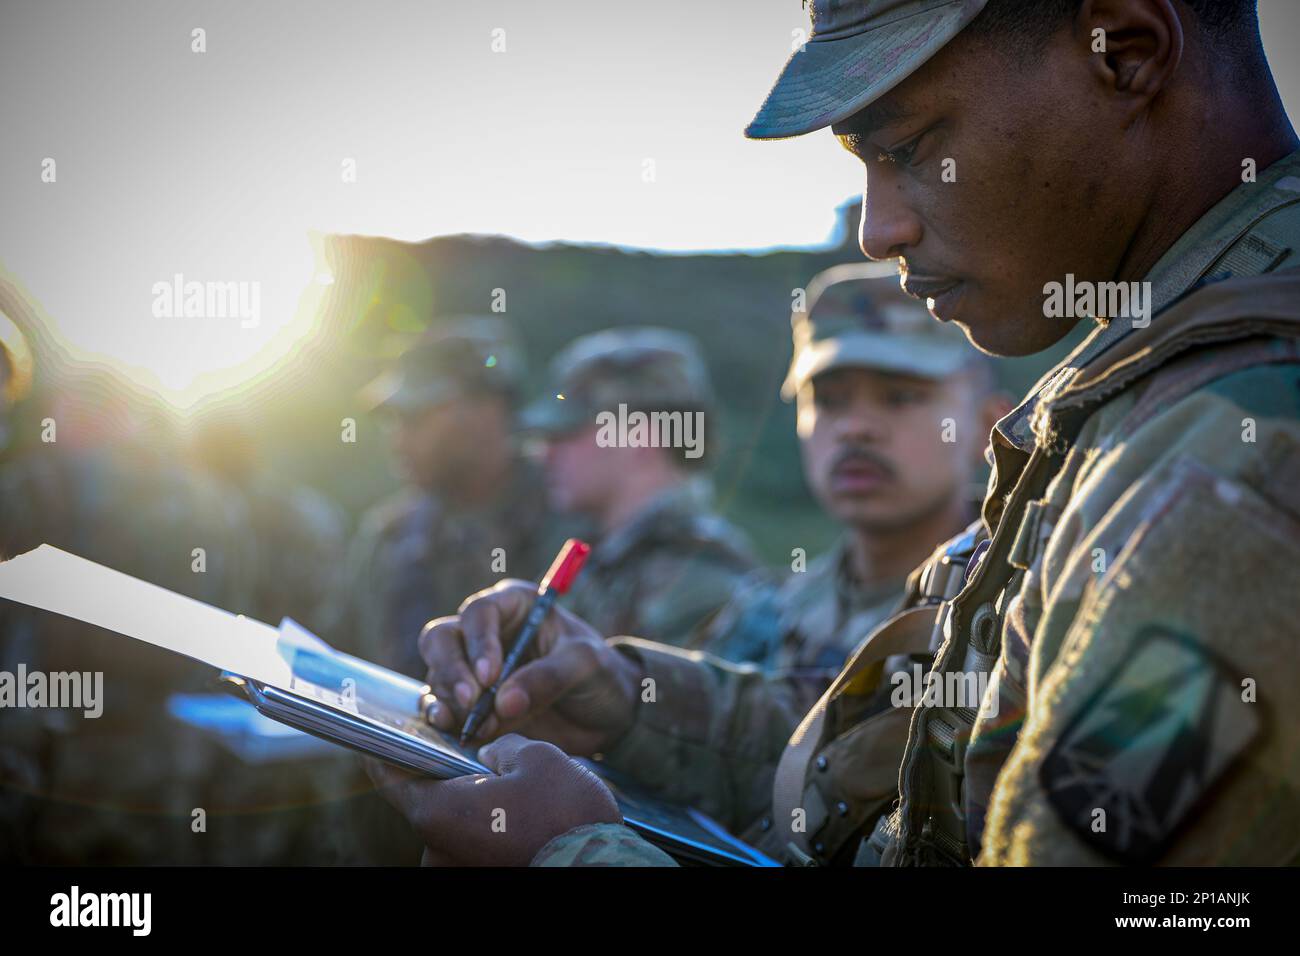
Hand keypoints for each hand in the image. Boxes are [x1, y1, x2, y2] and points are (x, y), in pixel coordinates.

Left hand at [366, 734, 620, 865]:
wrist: (600, 866)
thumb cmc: (567, 813)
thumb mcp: (536, 756)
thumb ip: (501, 746)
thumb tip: (490, 754)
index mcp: (438, 812)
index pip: (389, 773)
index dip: (389, 745)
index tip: (391, 728)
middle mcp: (437, 848)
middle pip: (427, 798)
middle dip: (448, 772)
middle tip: (471, 748)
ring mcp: (459, 867)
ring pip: (454, 821)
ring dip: (472, 800)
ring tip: (506, 779)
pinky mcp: (481, 873)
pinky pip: (472, 841)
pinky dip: (487, 823)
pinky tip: (515, 807)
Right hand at [420, 579, 640, 754]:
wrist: (606, 715)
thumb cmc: (599, 674)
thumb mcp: (585, 665)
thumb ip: (547, 678)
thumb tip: (503, 702)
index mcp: (514, 606)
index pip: (480, 613)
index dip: (479, 642)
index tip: (490, 677)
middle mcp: (485, 634)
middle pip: (443, 639)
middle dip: (452, 670)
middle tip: (472, 700)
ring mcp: (472, 670)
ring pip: (439, 676)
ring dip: (448, 701)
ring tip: (469, 725)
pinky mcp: (469, 705)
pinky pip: (442, 707)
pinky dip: (444, 720)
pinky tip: (454, 732)